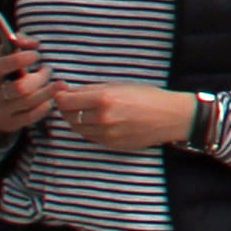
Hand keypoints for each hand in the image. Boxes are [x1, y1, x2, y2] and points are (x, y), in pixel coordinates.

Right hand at [0, 27, 55, 140]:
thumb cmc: (7, 74)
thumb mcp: (6, 57)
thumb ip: (18, 43)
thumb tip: (32, 42)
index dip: (18, 60)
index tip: (36, 54)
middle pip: (19, 88)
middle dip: (39, 78)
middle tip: (47, 70)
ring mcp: (3, 110)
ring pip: (29, 102)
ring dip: (47, 91)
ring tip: (59, 84)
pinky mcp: (13, 122)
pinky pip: (33, 115)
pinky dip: (45, 106)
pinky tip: (51, 99)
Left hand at [48, 79, 197, 151]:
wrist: (170, 117)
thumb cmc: (147, 96)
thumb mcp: (119, 85)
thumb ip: (90, 89)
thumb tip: (65, 90)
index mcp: (103, 99)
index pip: (66, 101)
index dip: (60, 96)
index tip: (62, 92)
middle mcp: (102, 118)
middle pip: (69, 116)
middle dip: (67, 108)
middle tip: (72, 101)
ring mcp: (106, 134)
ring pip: (77, 129)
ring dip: (77, 119)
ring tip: (87, 111)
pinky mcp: (111, 144)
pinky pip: (90, 137)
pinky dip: (89, 129)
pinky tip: (98, 121)